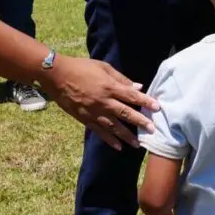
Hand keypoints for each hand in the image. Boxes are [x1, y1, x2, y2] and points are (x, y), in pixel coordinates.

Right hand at [39, 55, 159, 150]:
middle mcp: (103, 101)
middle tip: (152, 130)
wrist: (57, 76)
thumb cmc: (81, 67)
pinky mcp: (85, 119)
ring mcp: (94, 112)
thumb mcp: (103, 67)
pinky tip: (118, 147)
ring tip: (138, 144)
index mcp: (109, 86)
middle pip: (125, 113)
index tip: (157, 107)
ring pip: (113, 126)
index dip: (145, 101)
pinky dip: (109, 140)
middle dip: (140, 122)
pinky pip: (99, 131)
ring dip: (126, 136)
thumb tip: (137, 86)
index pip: (131, 95)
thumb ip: (120, 78)